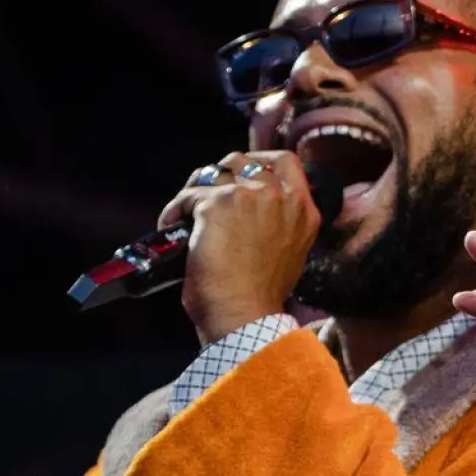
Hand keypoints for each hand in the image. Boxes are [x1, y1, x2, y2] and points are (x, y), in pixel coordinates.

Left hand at [159, 151, 321, 346]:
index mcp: (303, 210)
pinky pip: (188, 196)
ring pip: (213, 173)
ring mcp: (250, 196)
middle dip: (221, 173)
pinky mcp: (218, 204)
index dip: (260, 161)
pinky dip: (174, 211)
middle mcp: (281, 197)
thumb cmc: (260, 296)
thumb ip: (280, 222)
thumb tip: (251, 213)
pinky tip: (171, 225)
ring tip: (185, 211)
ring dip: (195, 190)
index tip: (243, 171)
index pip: (287, 162)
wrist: (244, 314)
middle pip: (243, 161)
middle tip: (206, 192)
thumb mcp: (289, 251)